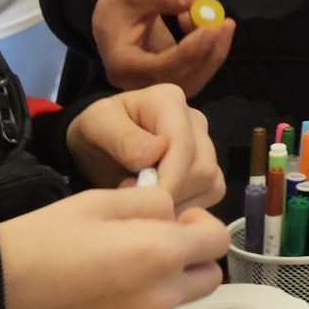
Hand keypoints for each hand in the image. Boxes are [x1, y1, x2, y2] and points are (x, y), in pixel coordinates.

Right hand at [0, 189, 228, 308]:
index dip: (200, 226)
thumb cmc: (39, 241)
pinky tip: (90, 298)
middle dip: (190, 258)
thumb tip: (172, 214)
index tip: (172, 220)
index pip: (217, 242)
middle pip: (207, 279)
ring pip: (173, 303)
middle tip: (151, 244)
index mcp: (158, 255)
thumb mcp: (94, 202)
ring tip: (112, 271)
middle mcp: (159, 299)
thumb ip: (148, 203)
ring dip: (160, 285)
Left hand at [67, 84, 225, 208]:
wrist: (99, 145)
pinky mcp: (209, 169)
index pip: (184, 143)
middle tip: (136, 200)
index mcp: (169, 101)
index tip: (146, 201)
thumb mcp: (97, 126)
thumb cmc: (96, 131)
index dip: (169, 177)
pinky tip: (161, 206)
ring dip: (179, 202)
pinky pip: (212, 193)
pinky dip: (187, 206)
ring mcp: (206, 144)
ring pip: (211, 182)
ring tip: (145, 202)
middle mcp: (195, 120)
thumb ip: (123, 139)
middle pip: (202, 167)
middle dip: (171, 191)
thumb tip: (158, 151)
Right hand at [92, 0, 235, 93]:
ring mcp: (154, 87)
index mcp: (122, 64)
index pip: (160, 67)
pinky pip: (195, 75)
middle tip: (225, 24)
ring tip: (220, 21)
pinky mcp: (170, 82)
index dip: (189, 51)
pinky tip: (206, 28)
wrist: (113, 21)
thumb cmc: (120, 5)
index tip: (211, 28)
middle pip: (180, 79)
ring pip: (192, 80)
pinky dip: (208, 53)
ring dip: (213, 53)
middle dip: (208, 53)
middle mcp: (137, 84)